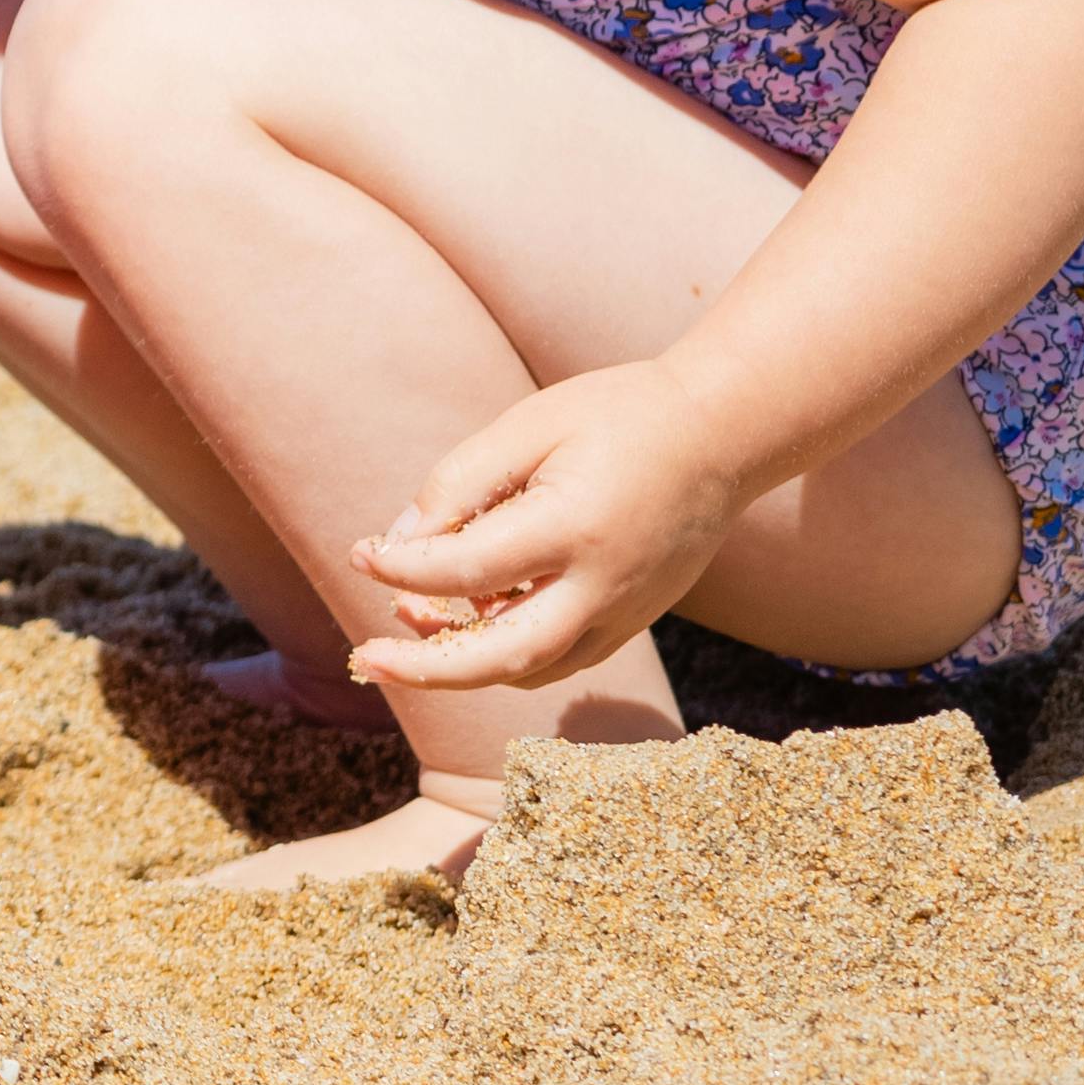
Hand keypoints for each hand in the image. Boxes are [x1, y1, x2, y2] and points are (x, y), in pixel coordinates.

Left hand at [341, 362, 753, 694]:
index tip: (362, 555)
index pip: (468, 570)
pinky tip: (467, 618)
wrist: (721, 434)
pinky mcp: (634, 620)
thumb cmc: (618, 415)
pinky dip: (507, 654)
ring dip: (463, 662)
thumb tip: (397, 542)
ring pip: (533, 669)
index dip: (404, 570)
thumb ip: (459, 483)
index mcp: (574, 528)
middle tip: (366, 659)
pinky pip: (561, 657)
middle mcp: (604, 585)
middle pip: (504, 656)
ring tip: (407, 624)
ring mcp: (626, 611)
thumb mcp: (529, 426)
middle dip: (426, 668)